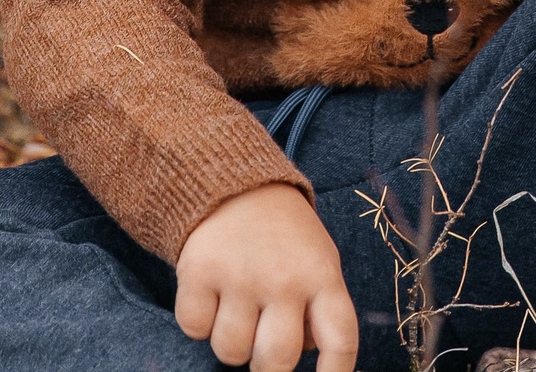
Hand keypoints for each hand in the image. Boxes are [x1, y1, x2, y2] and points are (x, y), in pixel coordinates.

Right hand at [175, 184, 356, 371]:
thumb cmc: (283, 235)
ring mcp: (240, 275)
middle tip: (263, 346)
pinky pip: (195, 329)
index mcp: (322, 276)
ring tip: (238, 308)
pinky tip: (212, 292)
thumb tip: (310, 357)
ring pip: (231, 351)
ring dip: (232, 341)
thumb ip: (318, 308)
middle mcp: (284, 278)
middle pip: (276, 361)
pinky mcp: (199, 271)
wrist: (234, 181)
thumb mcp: (317, 261)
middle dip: (267, 367)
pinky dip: (199, 320)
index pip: (340, 340)